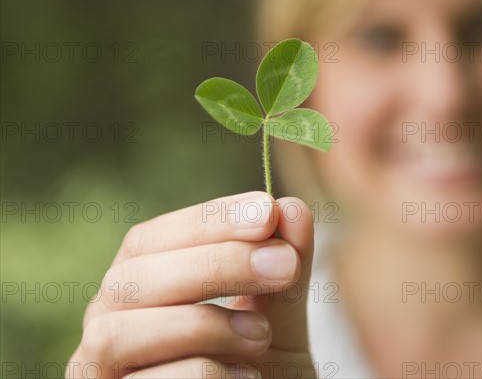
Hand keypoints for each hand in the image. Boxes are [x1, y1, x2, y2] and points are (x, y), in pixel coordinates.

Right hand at [66, 191, 315, 377]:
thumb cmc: (258, 363)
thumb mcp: (278, 313)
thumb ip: (283, 263)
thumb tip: (291, 209)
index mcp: (139, 281)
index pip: (153, 237)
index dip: (208, 220)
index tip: (267, 212)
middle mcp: (107, 320)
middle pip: (134, 277)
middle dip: (216, 264)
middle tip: (284, 264)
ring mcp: (99, 369)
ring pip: (121, 332)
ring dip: (205, 324)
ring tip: (261, 335)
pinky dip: (203, 373)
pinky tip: (245, 377)